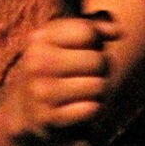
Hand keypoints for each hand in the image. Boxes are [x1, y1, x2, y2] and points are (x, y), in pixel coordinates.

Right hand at [5, 15, 114, 142]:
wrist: (26, 106)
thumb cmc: (57, 64)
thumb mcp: (69, 38)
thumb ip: (96, 27)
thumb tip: (118, 32)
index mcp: (41, 37)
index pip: (88, 32)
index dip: (97, 41)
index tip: (90, 48)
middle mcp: (37, 62)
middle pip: (97, 60)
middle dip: (103, 68)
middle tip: (94, 73)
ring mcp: (41, 91)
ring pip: (97, 86)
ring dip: (102, 89)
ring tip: (91, 89)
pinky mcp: (48, 118)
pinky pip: (90, 109)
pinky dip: (95, 109)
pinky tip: (85, 107)